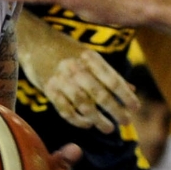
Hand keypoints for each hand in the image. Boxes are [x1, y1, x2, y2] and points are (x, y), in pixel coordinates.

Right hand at [20, 16, 138, 133]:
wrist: (34, 41)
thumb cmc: (67, 49)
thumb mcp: (89, 55)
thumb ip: (108, 73)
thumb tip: (132, 88)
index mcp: (90, 57)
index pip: (112, 79)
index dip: (125, 95)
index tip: (136, 107)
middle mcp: (76, 68)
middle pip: (100, 94)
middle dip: (115, 110)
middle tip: (126, 121)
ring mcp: (61, 79)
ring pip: (84, 105)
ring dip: (98, 119)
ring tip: (109, 128)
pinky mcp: (49, 89)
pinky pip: (65, 110)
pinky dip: (77, 120)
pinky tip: (87, 125)